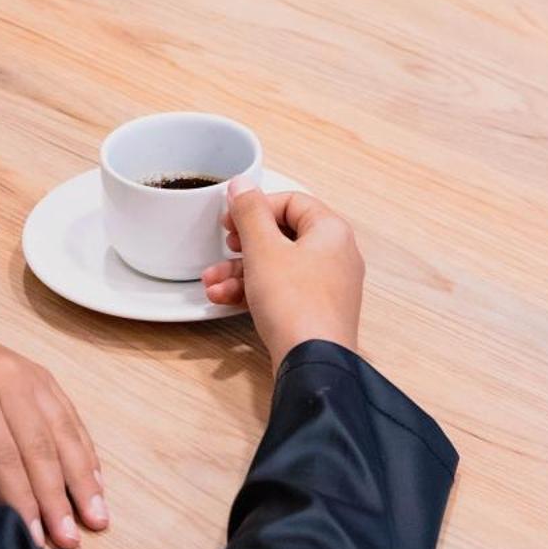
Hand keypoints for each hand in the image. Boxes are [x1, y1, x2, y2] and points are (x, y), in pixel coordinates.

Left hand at [0, 291, 106, 548]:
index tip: (36, 538)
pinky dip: (85, 451)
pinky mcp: (44, 375)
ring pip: (64, 432)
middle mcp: (8, 381)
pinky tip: (95, 480)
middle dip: (58, 497)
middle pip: (40, 448)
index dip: (22, 500)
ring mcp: (31, 375)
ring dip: (83, 479)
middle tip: (71, 538)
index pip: (5, 458)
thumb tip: (1, 510)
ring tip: (98, 516)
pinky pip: (70, 417)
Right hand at [201, 178, 363, 366]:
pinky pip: (281, 292)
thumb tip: (242, 185)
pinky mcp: (315, 312)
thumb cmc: (296, 306)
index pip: (292, 201)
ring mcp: (327, 286)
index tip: (232, 216)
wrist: (312, 363)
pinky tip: (223, 299)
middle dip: (243, 244)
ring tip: (212, 282)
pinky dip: (253, 292)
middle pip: (283, 235)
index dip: (257, 206)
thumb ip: (250, 213)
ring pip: (278, 266)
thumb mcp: (263, 250)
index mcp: (331, 231)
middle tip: (225, 245)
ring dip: (241, 271)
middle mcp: (335, 256)